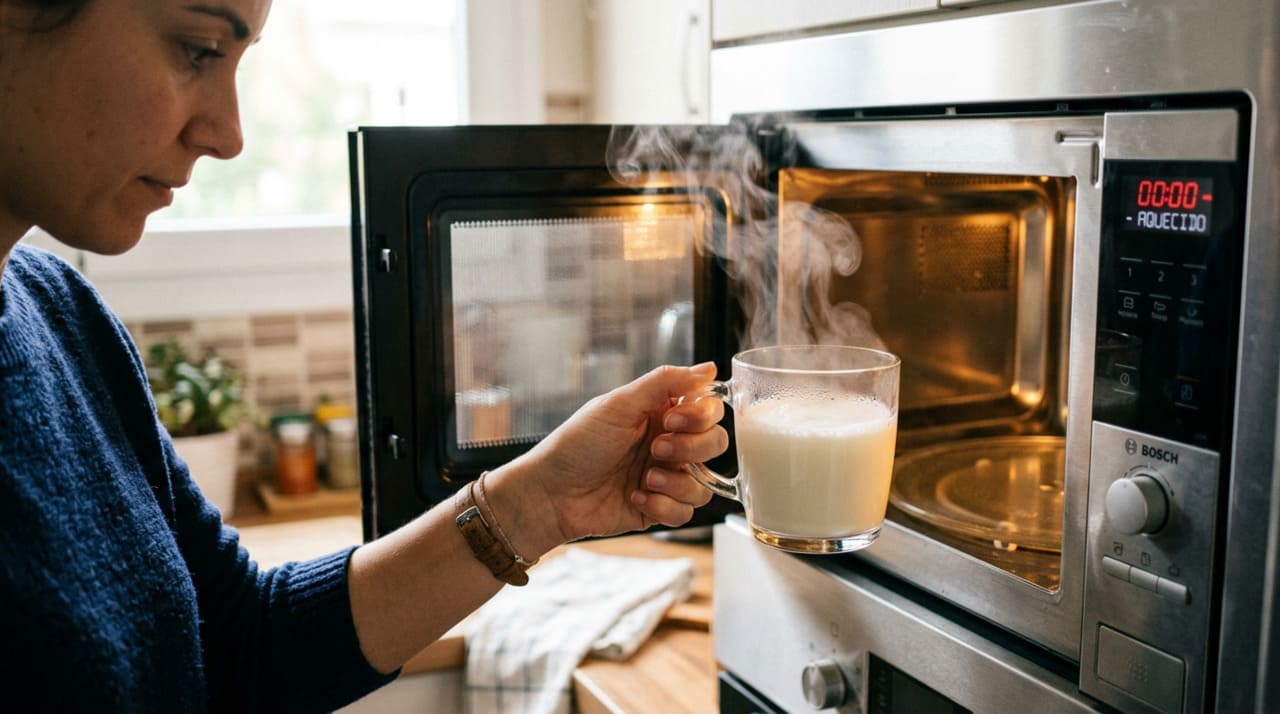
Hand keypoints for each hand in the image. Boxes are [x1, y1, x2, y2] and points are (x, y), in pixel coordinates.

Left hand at [487, 362, 727, 554]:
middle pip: (715, 444)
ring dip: (677, 482)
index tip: (672, 419)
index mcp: (661, 412)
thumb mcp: (619, 404)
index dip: (701, 416)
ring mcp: (665, 477)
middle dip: (691, 448)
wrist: (551, 493)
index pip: (709, 409)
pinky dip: (663, 506)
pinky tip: (635, 497)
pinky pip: (686, 512)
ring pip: (705, 483)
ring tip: (644, 479)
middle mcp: (668, 443)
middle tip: (656, 448)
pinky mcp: (659, 508)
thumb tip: (709, 368)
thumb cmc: (577, 444)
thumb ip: (666, 382)